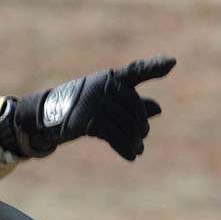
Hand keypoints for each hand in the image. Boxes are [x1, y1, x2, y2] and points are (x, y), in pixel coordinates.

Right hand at [5, 55, 175, 160]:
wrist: (48, 115)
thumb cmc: (83, 107)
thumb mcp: (108, 103)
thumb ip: (134, 104)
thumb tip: (158, 109)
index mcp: (111, 77)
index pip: (136, 71)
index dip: (154, 67)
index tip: (172, 63)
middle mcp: (104, 85)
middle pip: (134, 107)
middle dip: (141, 125)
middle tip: (142, 138)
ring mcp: (95, 101)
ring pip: (126, 124)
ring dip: (134, 140)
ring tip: (138, 150)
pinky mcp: (87, 119)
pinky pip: (114, 135)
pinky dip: (125, 147)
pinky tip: (131, 156)